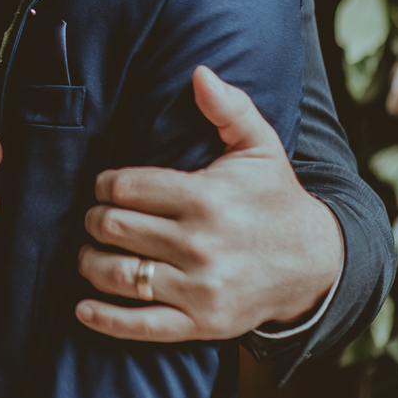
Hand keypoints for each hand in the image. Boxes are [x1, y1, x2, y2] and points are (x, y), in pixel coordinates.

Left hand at [75, 66, 342, 343]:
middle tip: (96, 219)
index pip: (125, 188)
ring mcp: (200, 287)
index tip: (104, 186)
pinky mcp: (201, 323)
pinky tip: (82, 307)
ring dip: (91, 263)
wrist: (316, 264)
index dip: (104, 185)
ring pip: (118, 274)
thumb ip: (229, 107)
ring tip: (90, 254)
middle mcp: (200, 244)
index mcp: (206, 197)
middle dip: (95, 221)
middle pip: (113, 228)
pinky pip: (141, 325)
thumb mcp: (260, 147)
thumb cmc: (276, 199)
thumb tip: (199, 72)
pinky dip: (105, 319)